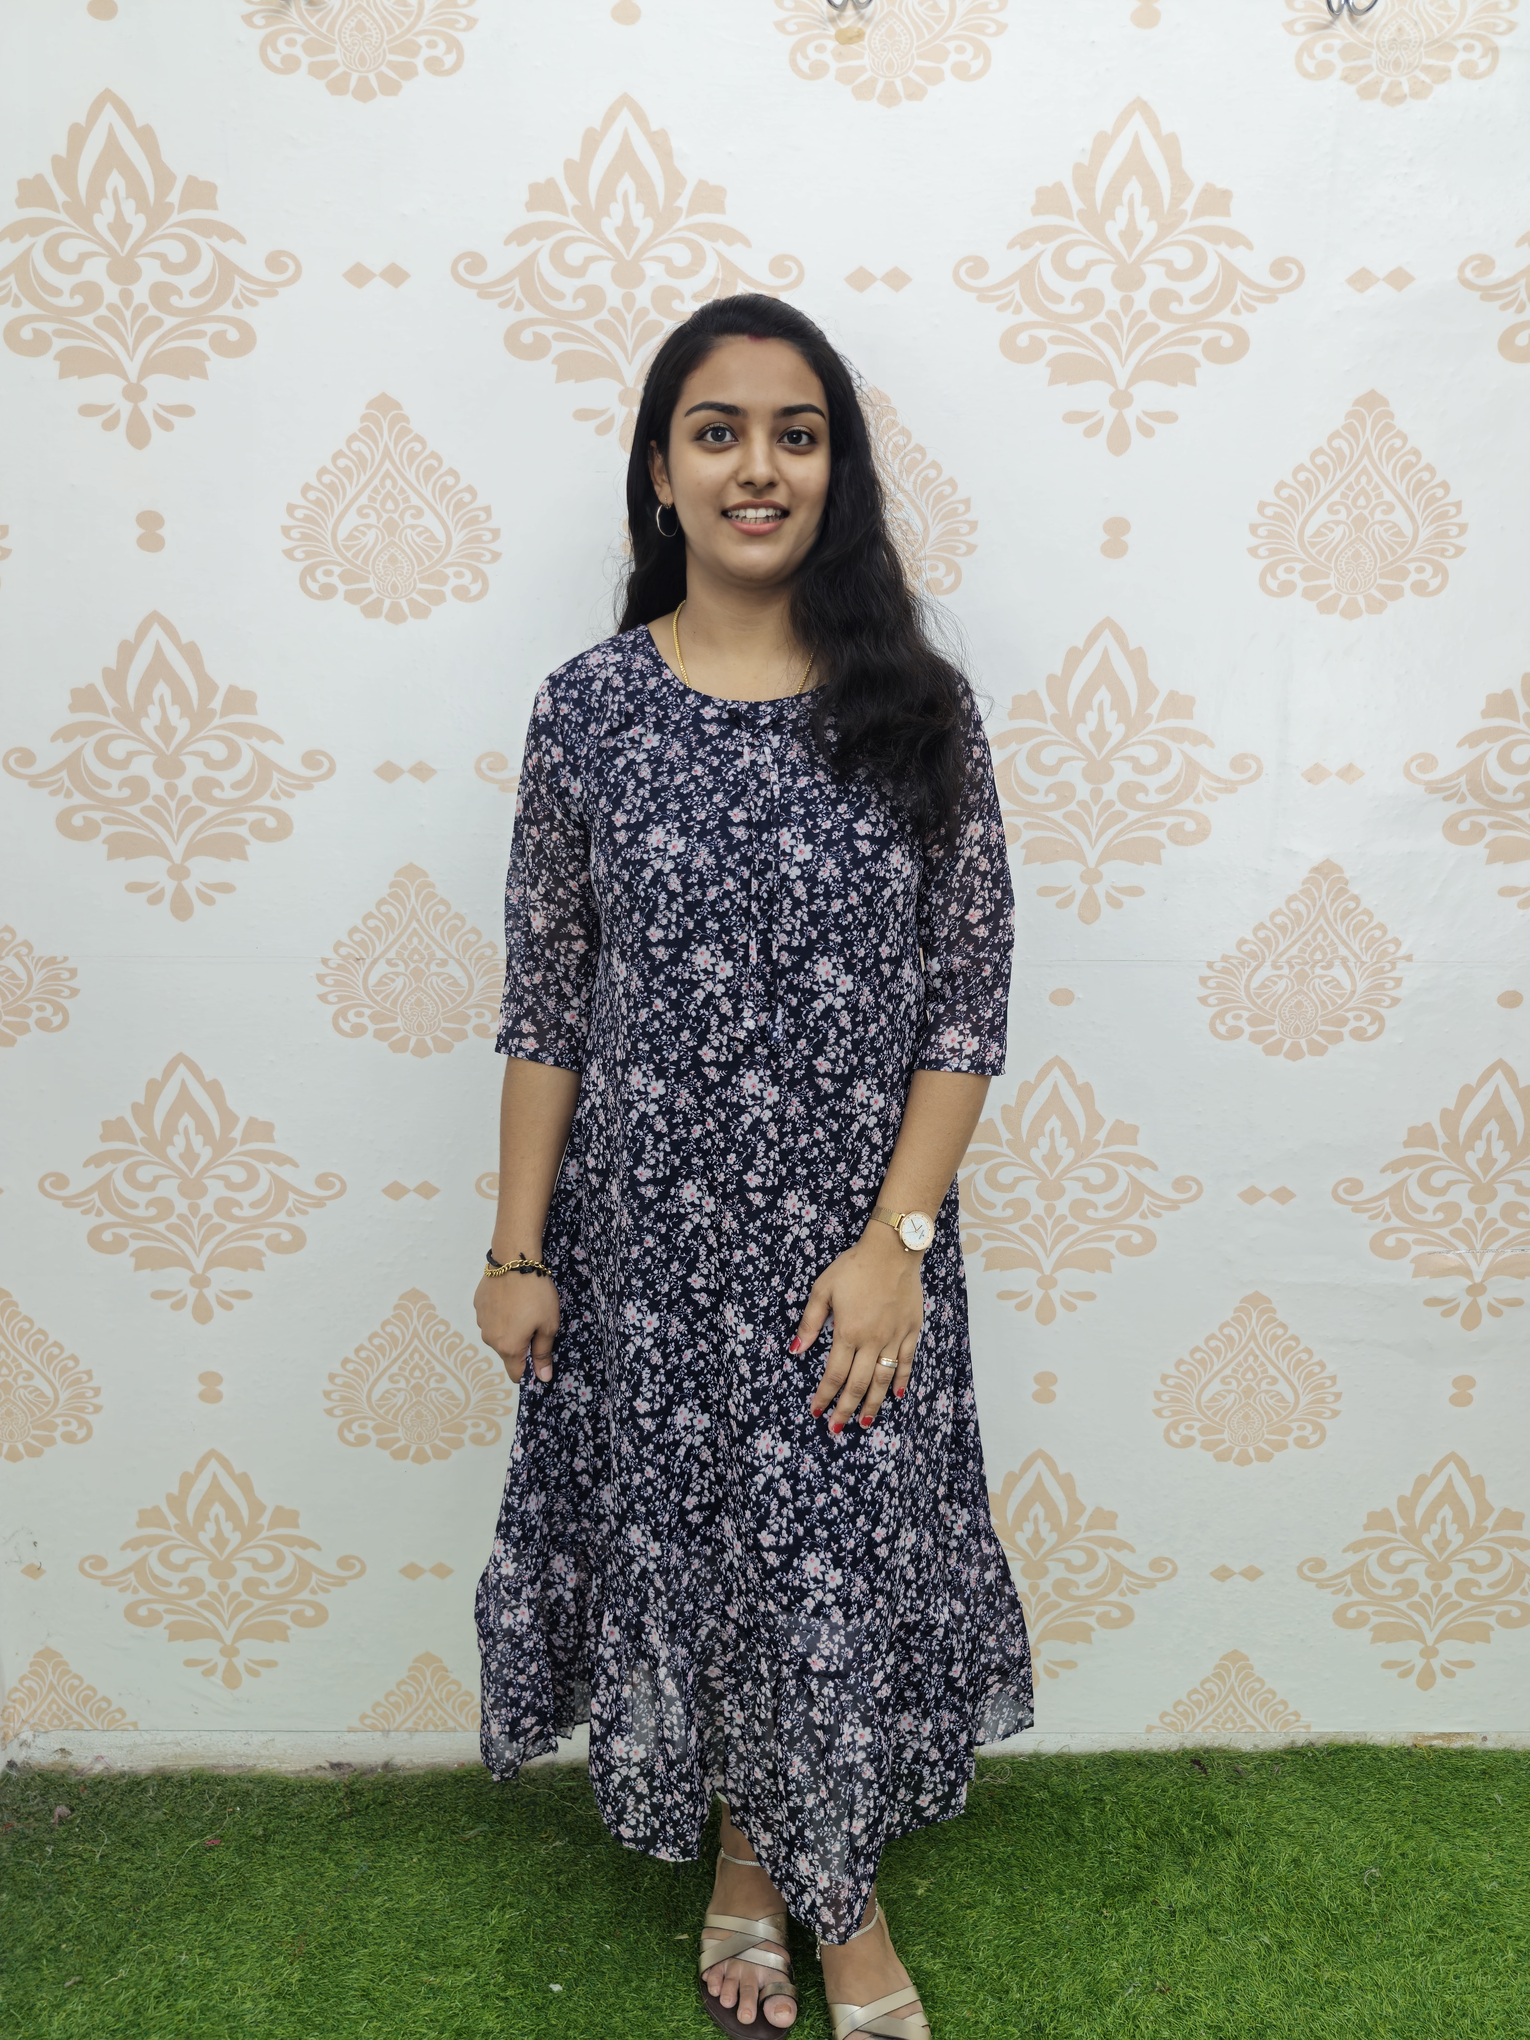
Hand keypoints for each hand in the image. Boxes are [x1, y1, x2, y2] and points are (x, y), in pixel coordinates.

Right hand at [475, 1267, 559, 1383]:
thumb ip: (543, 1354)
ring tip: (523, 1307)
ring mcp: (481, 1321)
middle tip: (536, 1323)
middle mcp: (489, 1339)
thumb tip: (543, 1379)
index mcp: (508, 1348)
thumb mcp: (548, 1325)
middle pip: (507, 1353)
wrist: (515, 1260)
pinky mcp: (478, 1305)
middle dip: (521, 1345)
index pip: (516, 1374)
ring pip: (498, 1335)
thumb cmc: (536, 1294)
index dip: (530, 1369)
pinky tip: (511, 1298)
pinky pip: (491, 1318)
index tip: (540, 1354)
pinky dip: (501, 1314)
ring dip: (510, 1328)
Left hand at [792, 1226, 922, 1431]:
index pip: (833, 1374)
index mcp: (847, 1332)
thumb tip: (795, 1351)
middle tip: (837, 1428)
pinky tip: (896, 1395)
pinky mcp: (911, 1331)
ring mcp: (894, 1338)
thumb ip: (810, 1323)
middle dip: (845, 1408)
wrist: (893, 1249)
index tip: (816, 1411)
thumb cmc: (853, 1266)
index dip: (824, 1396)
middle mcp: (872, 1341)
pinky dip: (901, 1380)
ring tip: (865, 1421)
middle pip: (858, 1384)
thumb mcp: (822, 1290)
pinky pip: (907, 1362)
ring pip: (883, 1379)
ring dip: (873, 1404)